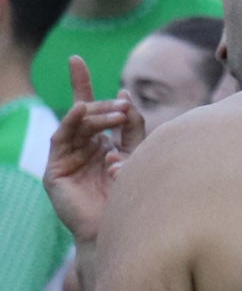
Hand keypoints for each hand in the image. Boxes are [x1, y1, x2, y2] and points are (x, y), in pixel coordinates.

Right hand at [43, 57, 144, 247]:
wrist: (123, 230)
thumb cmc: (133, 195)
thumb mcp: (137, 154)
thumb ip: (132, 128)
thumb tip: (124, 96)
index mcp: (98, 144)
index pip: (88, 109)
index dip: (81, 84)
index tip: (75, 59)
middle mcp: (80, 150)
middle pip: (80, 114)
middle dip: (96, 101)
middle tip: (122, 103)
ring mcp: (65, 161)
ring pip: (75, 126)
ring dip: (93, 114)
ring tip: (115, 111)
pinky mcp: (55, 174)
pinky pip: (60, 141)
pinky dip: (71, 123)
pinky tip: (82, 111)